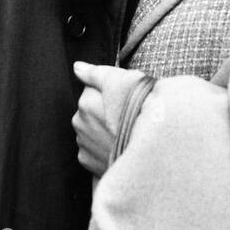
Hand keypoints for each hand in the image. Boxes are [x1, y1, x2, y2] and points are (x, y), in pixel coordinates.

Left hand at [72, 62, 151, 176]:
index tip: (125, 100)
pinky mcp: (88, 162)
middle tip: (126, 118)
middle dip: (103, 113)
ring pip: (91, 132)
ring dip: (102, 132)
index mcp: (85, 101)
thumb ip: (96, 73)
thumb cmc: (141, 111)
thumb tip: (77, 67)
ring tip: (124, 134)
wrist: (152, 148)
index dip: (111, 94)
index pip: (92, 90)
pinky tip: (118, 147)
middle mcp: (79, 122)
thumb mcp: (123, 81)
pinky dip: (102, 149)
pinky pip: (92, 151)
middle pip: (90, 112)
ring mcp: (83, 144)